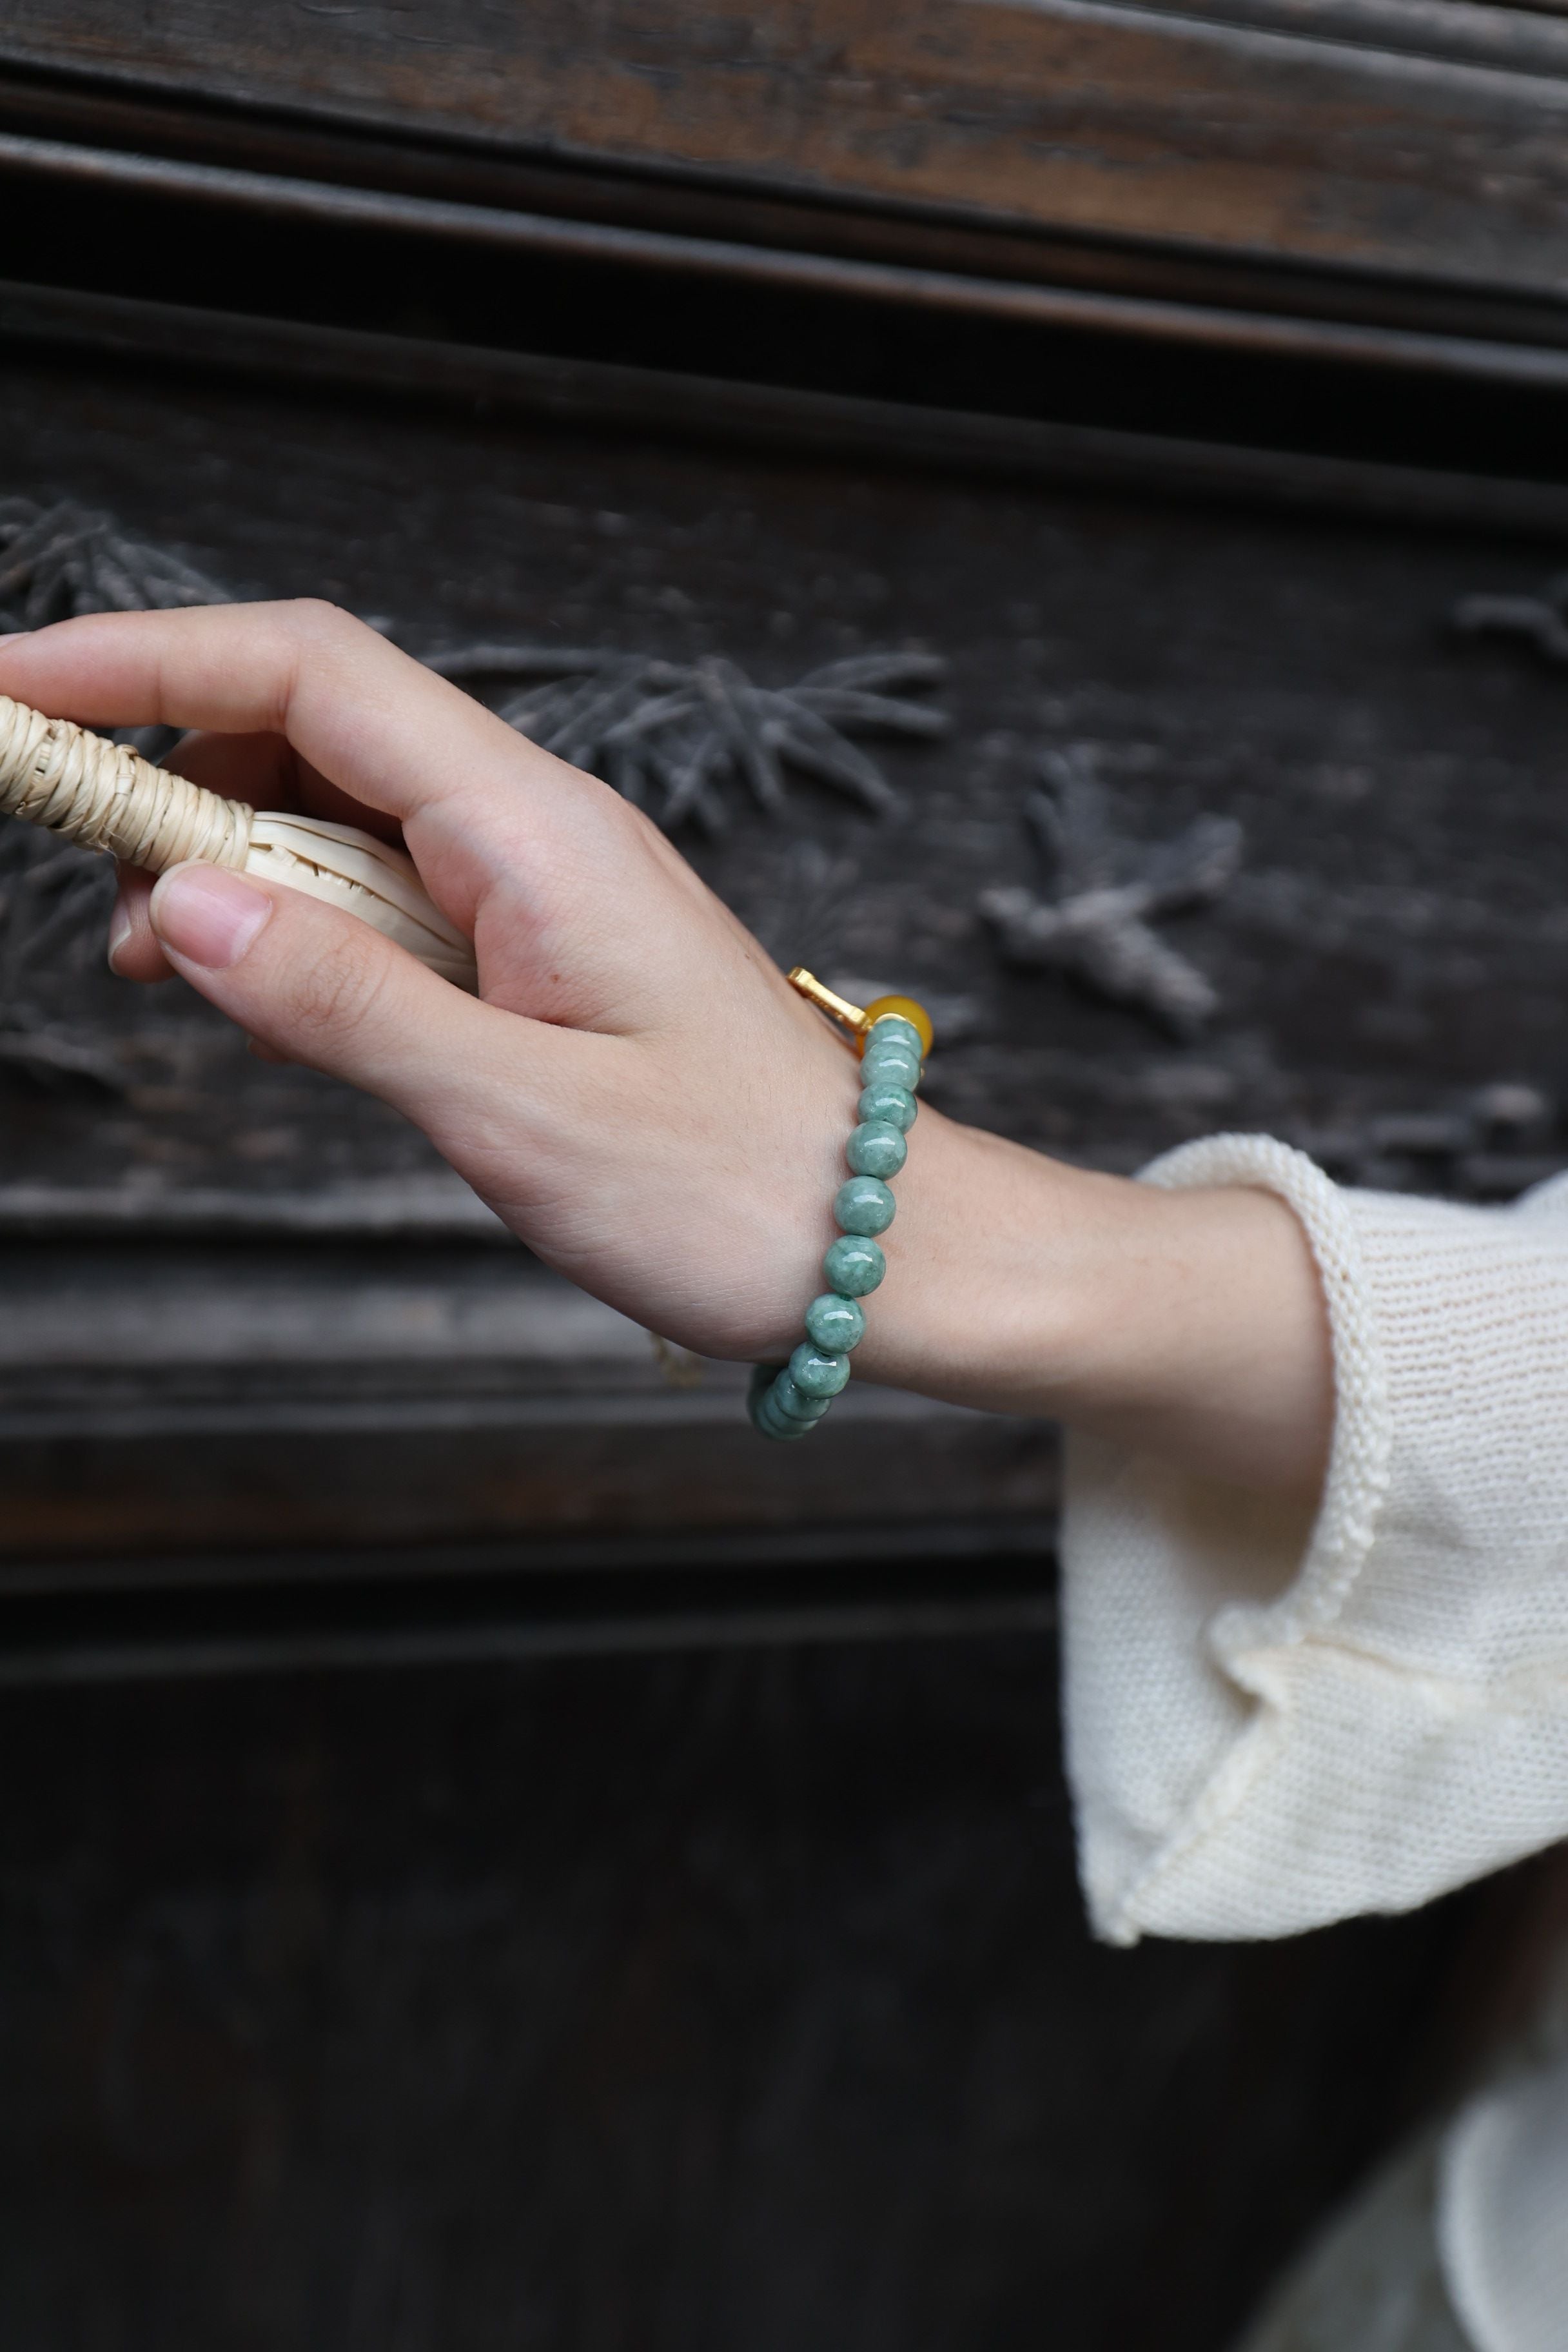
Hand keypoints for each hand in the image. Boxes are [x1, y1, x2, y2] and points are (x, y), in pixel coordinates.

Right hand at [0, 602, 1332, 1494]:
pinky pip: (389, 897)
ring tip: (159, 963)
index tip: (13, 693)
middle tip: (68, 862)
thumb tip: (186, 902)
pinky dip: (301, 927)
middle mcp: (535, 830)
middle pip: (313, 723)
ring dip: (229, 862)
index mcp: (534, 832)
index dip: (146, 657)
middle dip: (169, 762)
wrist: (889, 1242)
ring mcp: (539, 887)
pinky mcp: (541, 951)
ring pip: (341, 814)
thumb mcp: (522, 1114)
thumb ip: (346, 1005)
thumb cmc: (741, 1193)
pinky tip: (266, 1003)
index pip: (312, 674)